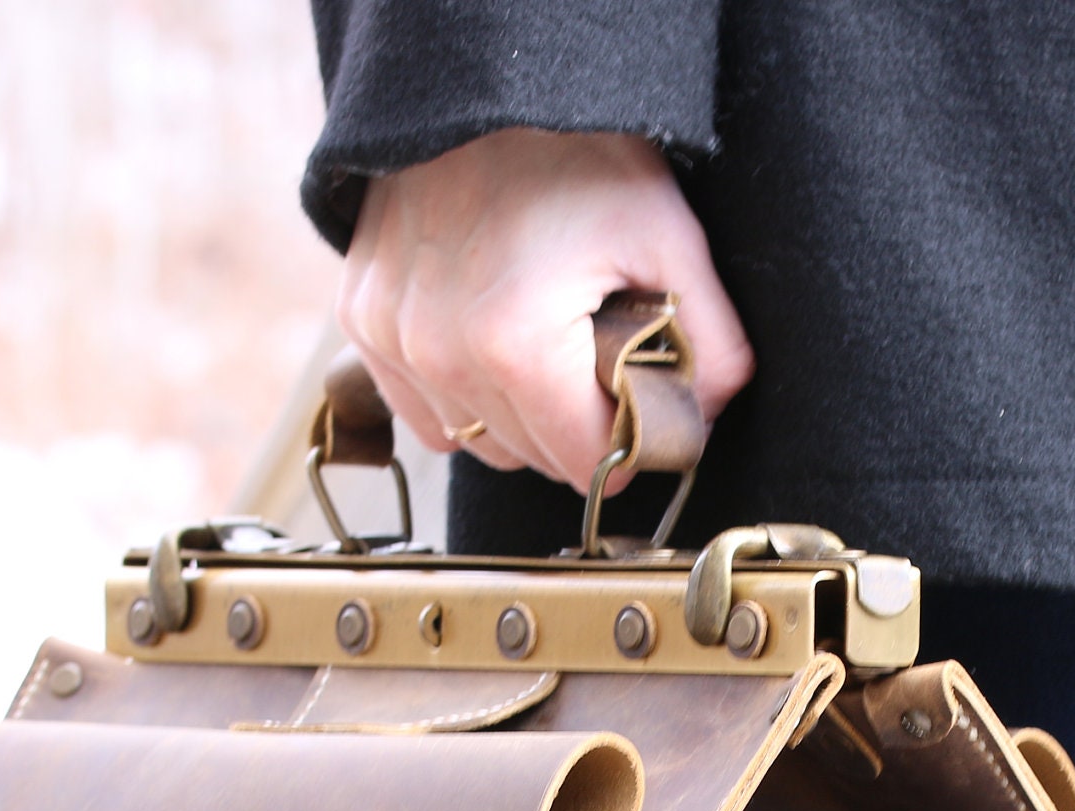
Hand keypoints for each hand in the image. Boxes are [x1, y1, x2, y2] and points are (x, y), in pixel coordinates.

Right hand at [339, 129, 753, 491]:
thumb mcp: (670, 238)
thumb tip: (706, 418)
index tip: (644, 401)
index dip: (631, 442)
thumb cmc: (577, 151)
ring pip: (478, 440)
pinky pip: (422, 410)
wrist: (484, 84)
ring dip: (519, 416)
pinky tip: (493, 340)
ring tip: (549, 341)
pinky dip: (462, 393)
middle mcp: (438, 354)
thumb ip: (711, 345)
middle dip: (577, 425)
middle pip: (532, 457)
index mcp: (515, 347)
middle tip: (602, 357)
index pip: (587, 463)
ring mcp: (390, 338)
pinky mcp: (363, 320)